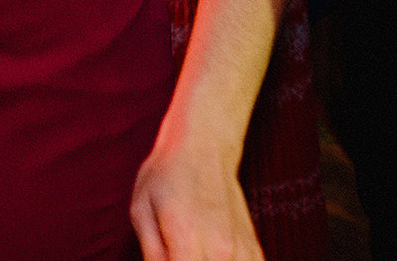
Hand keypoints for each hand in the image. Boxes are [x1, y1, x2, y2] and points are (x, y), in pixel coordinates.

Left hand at [130, 135, 260, 260]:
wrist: (204, 147)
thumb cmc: (167, 175)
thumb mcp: (142, 211)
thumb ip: (151, 254)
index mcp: (188, 240)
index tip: (166, 256)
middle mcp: (221, 250)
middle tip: (176, 251)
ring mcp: (242, 251)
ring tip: (193, 252)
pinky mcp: (254, 249)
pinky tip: (210, 255)